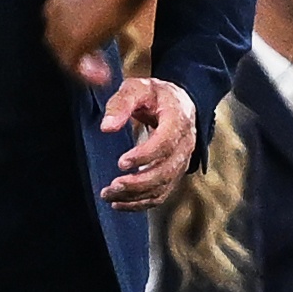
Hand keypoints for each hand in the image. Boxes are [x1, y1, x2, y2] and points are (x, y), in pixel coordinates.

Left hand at [43, 0, 139, 86]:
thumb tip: (113, 0)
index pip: (60, 19)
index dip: (76, 33)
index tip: (95, 42)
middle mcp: (56, 6)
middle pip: (58, 38)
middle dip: (78, 51)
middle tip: (99, 63)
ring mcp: (61, 25)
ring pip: (64, 53)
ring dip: (83, 65)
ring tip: (104, 74)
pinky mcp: (73, 41)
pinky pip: (73, 65)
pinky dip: (86, 75)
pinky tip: (105, 77)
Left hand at [100, 76, 195, 211]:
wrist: (176, 102)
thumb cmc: (153, 94)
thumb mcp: (136, 88)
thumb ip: (120, 104)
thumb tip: (106, 128)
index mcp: (179, 119)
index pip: (166, 143)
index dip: (145, 156)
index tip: (121, 163)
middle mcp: (185, 143)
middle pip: (166, 171)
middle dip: (139, 183)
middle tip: (112, 186)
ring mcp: (182, 161)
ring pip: (163, 186)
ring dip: (136, 195)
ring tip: (109, 195)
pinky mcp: (174, 172)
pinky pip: (161, 193)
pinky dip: (141, 203)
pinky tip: (119, 203)